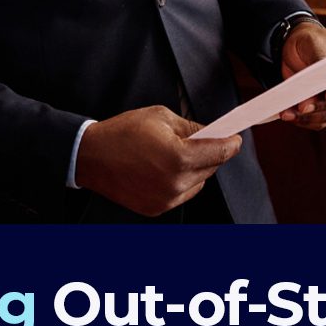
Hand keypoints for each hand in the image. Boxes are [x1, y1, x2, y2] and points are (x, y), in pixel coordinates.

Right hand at [74, 106, 239, 216]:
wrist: (90, 156)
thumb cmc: (122, 133)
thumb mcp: (161, 117)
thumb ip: (191, 127)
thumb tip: (210, 133)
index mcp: (179, 157)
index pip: (220, 153)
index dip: (230, 143)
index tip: (235, 139)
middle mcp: (175, 183)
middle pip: (211, 168)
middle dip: (209, 153)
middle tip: (197, 140)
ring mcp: (166, 199)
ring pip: (198, 183)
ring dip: (194, 169)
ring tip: (173, 155)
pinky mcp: (157, 208)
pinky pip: (182, 194)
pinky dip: (180, 182)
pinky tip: (162, 169)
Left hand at [276, 22, 325, 130]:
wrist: (299, 49)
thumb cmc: (310, 40)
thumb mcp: (314, 42)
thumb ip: (320, 58)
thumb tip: (319, 78)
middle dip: (319, 106)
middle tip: (302, 106)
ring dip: (307, 117)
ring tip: (288, 113)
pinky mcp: (323, 109)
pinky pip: (317, 121)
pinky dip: (303, 121)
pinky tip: (289, 116)